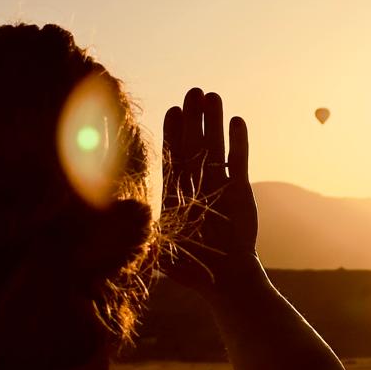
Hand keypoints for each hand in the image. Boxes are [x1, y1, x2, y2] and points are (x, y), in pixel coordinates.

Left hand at [158, 87, 258, 295]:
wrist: (226, 278)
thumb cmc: (191, 270)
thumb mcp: (161, 251)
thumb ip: (146, 235)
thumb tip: (129, 217)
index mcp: (175, 194)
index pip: (173, 157)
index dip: (172, 133)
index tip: (172, 111)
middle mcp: (195, 184)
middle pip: (193, 144)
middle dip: (193, 118)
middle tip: (193, 91)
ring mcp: (219, 185)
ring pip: (215, 146)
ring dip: (214, 122)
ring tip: (213, 96)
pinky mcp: (241, 191)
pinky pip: (239, 161)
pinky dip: (238, 142)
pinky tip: (237, 121)